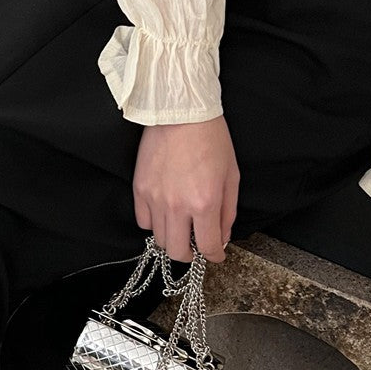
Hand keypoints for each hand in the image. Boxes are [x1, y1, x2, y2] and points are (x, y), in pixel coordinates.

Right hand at [133, 116, 239, 263]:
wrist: (181, 113)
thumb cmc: (210, 139)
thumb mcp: (231, 176)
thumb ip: (228, 211)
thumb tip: (221, 235)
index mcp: (205, 203)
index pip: (207, 246)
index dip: (214, 256)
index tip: (215, 255)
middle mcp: (178, 206)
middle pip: (177, 251)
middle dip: (189, 255)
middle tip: (195, 248)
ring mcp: (155, 200)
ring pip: (159, 239)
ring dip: (172, 239)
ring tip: (180, 229)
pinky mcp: (140, 190)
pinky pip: (143, 221)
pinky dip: (154, 224)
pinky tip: (164, 214)